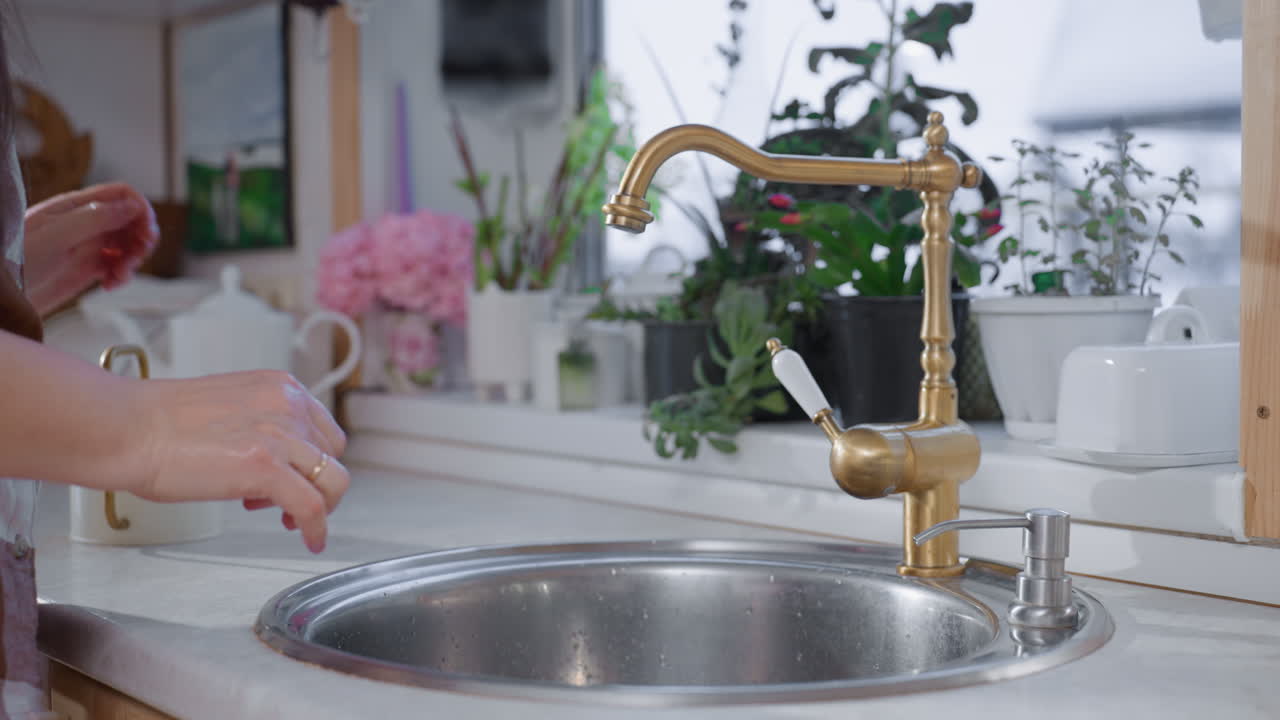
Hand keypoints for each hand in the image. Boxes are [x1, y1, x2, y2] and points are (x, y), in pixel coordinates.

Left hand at [23, 183, 158, 316]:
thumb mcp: (56, 236)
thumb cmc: (17, 261)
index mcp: (76, 207)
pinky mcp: (87, 269)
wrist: (2, 297)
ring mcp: (87, 246)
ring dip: (133, 260)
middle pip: (131, 220)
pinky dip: (122, 276)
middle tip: (137, 257)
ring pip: (128, 244)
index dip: (141, 210)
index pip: (121, 194)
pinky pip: (117, 265)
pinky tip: (110, 285)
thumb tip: (134, 206)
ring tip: (118, 276)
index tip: (146, 232)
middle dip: (141, 238)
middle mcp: (85, 223)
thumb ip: (96, 218)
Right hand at [131, 370, 350, 552]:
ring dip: (319, 506)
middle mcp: (287, 406)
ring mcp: (280, 436)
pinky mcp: (267, 468)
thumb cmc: (158, 423)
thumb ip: (260, 425)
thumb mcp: (228, 409)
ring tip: (287, 520)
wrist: (128, 429)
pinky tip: (310, 540)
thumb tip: (272, 463)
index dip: (313, 459)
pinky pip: (313, 506)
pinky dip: (317, 529)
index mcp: (278, 387)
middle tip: (282, 501)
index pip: (323, 428)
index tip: (298, 476)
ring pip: (333, 481)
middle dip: (313, 481)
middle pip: (332, 455)